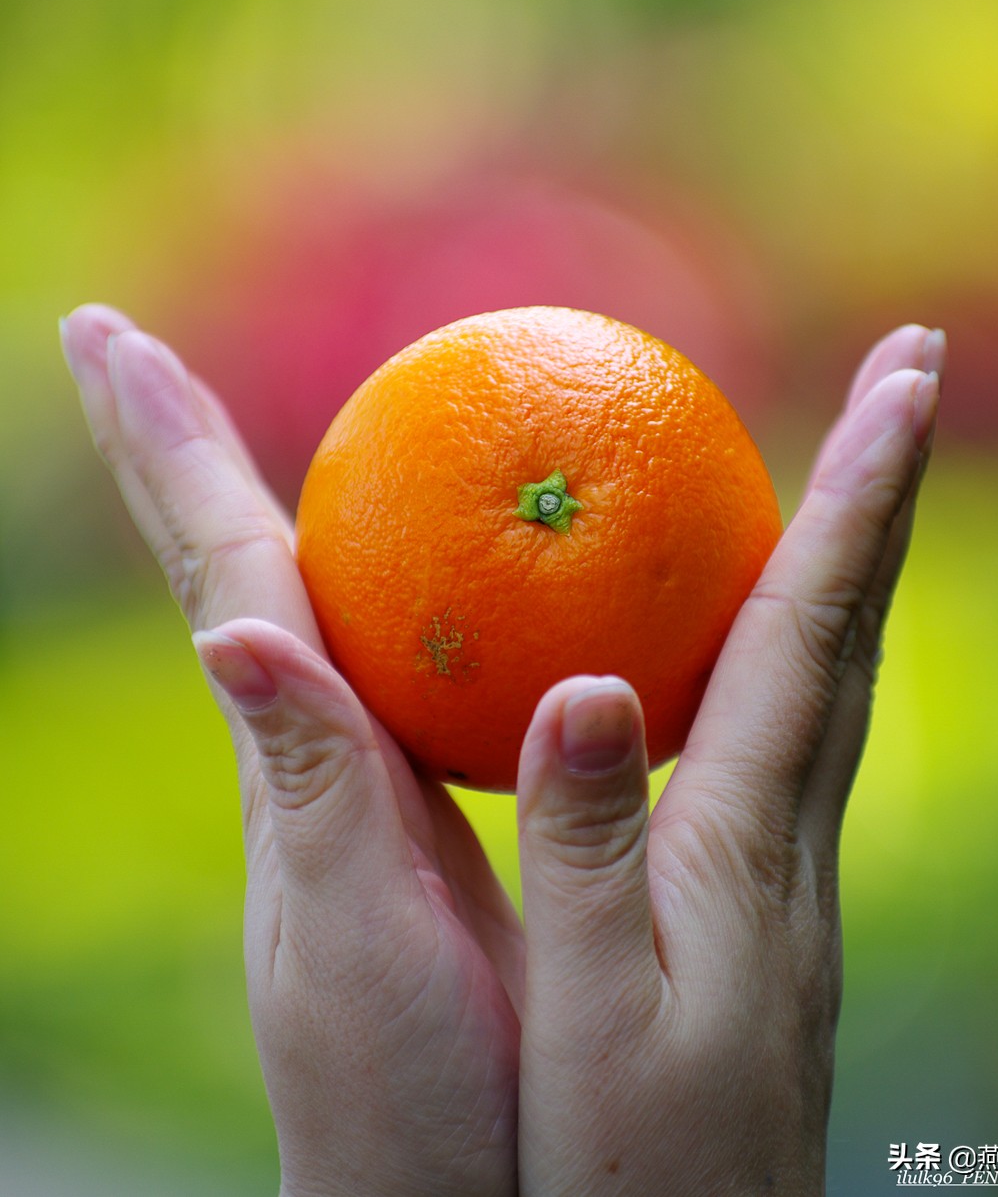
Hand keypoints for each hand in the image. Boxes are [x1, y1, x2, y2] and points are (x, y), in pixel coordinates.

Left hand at [61, 305, 522, 1196]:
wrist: (440, 1180)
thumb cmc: (397, 1085)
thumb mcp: (345, 930)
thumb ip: (302, 783)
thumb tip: (233, 628)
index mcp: (286, 754)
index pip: (220, 568)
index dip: (167, 451)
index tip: (107, 335)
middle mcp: (301, 742)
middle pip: (225, 563)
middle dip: (172, 448)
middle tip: (120, 345)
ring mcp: (348, 771)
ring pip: (291, 602)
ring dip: (243, 500)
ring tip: (216, 424)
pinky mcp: (410, 802)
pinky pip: (384, 660)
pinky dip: (372, 583)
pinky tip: (401, 569)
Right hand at [515, 324, 943, 1195]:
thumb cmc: (625, 1166)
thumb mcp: (585, 1012)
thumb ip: (578, 845)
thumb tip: (586, 681)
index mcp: (748, 843)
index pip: (817, 631)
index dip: (862, 496)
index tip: (908, 372)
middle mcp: (794, 840)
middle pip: (854, 629)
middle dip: (884, 491)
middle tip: (905, 373)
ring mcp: (790, 877)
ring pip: (838, 679)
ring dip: (850, 561)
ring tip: (841, 477)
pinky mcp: (764, 911)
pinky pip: (794, 736)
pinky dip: (796, 647)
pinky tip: (748, 655)